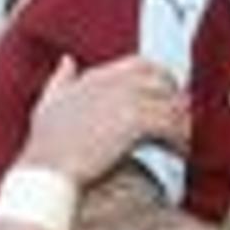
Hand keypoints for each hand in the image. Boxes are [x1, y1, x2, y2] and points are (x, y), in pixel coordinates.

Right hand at [21, 54, 188, 185]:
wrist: (48, 168)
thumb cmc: (46, 144)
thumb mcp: (49, 102)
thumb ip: (60, 79)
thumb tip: (68, 61)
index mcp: (98, 76)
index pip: (142, 64)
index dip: (161, 79)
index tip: (167, 97)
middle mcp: (115, 82)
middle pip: (163, 80)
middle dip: (176, 99)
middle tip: (181, 121)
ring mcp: (126, 99)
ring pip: (170, 104)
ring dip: (181, 123)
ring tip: (184, 140)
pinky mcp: (135, 121)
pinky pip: (170, 125)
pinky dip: (179, 139)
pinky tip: (180, 152)